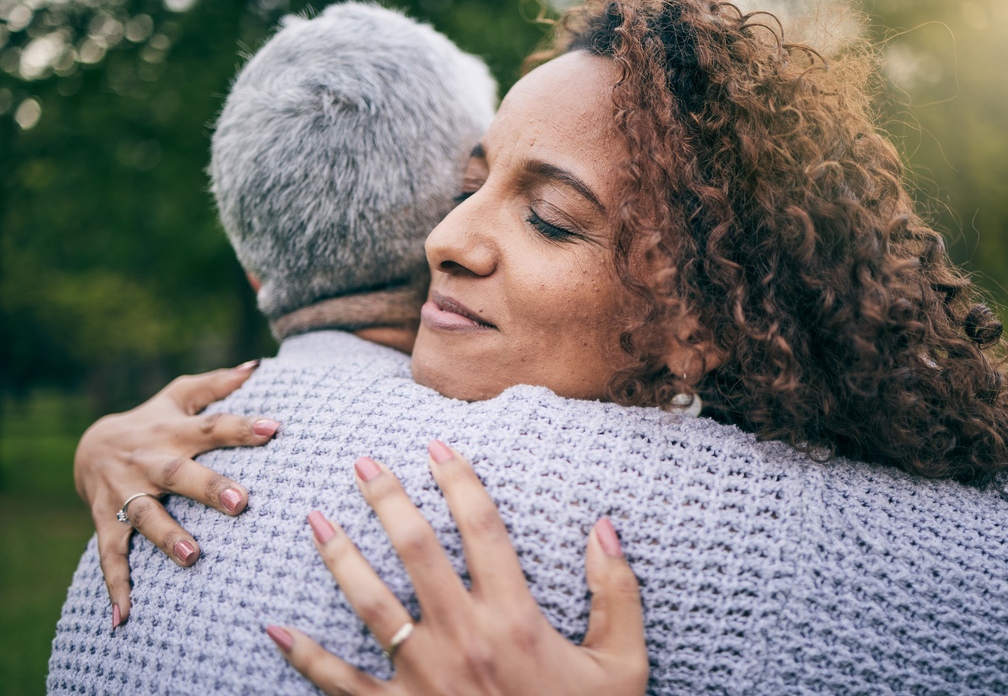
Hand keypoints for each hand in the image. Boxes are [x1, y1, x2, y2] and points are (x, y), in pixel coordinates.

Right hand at [75, 361, 280, 626]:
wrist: (89, 447)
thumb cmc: (152, 421)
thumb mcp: (178, 397)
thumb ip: (217, 384)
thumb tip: (257, 365)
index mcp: (173, 432)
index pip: (212, 426)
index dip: (242, 427)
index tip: (275, 428)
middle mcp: (150, 462)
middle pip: (180, 474)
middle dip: (209, 487)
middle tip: (241, 502)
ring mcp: (126, 494)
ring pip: (146, 517)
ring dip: (167, 536)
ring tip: (191, 556)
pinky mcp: (107, 521)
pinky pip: (111, 556)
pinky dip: (116, 586)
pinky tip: (123, 616)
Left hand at [267, 440, 648, 695]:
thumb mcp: (622, 666)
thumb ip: (615, 594)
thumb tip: (604, 528)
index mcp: (515, 619)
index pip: (483, 529)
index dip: (459, 480)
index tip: (438, 445)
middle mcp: (463, 638)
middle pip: (416, 550)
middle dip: (387, 499)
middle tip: (364, 463)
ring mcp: (424, 678)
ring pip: (371, 603)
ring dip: (340, 556)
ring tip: (315, 519)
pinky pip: (341, 683)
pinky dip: (306, 657)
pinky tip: (275, 628)